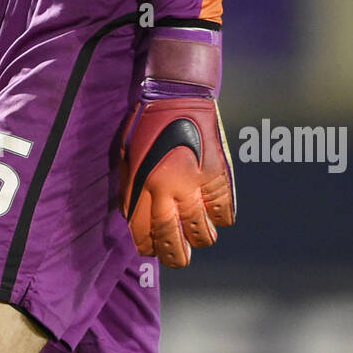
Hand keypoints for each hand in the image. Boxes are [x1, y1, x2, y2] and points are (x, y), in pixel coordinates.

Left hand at [118, 26, 235, 265]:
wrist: (176, 93)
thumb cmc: (146, 122)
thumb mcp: (128, 156)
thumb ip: (132, 187)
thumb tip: (135, 216)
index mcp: (141, 187)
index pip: (144, 233)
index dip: (149, 247)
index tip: (152, 250)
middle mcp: (168, 192)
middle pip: (172, 241)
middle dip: (174, 256)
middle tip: (177, 258)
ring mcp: (195, 186)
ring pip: (202, 234)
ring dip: (200, 239)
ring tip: (198, 238)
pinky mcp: (219, 177)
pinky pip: (225, 213)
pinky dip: (221, 218)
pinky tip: (216, 214)